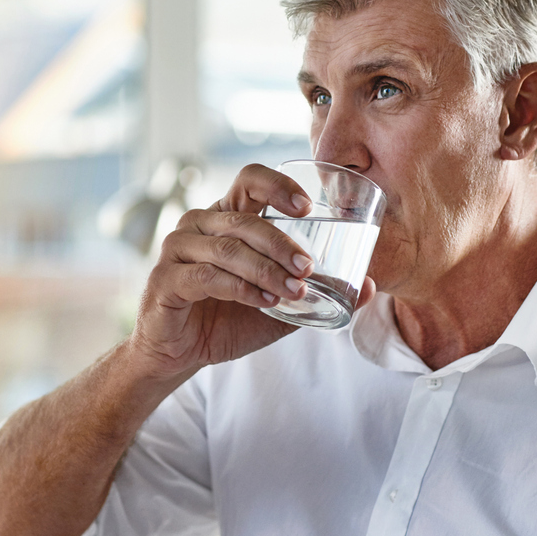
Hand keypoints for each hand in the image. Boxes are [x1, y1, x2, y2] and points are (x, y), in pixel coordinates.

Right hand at [126, 164, 322, 377]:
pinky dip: (240, 288)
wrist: (180, 355)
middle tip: (308, 267)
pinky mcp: (165, 280)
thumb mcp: (279, 305)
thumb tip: (371, 286)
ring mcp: (177, 249)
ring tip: (295, 291)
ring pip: (228, 248)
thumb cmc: (227, 320)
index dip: (278, 185)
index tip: (307, 206)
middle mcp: (199, 224)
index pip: (250, 180)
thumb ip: (316, 292)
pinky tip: (264, 301)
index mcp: (226, 217)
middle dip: (281, 242)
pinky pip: (206, 276)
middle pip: (243, 218)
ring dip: (266, 270)